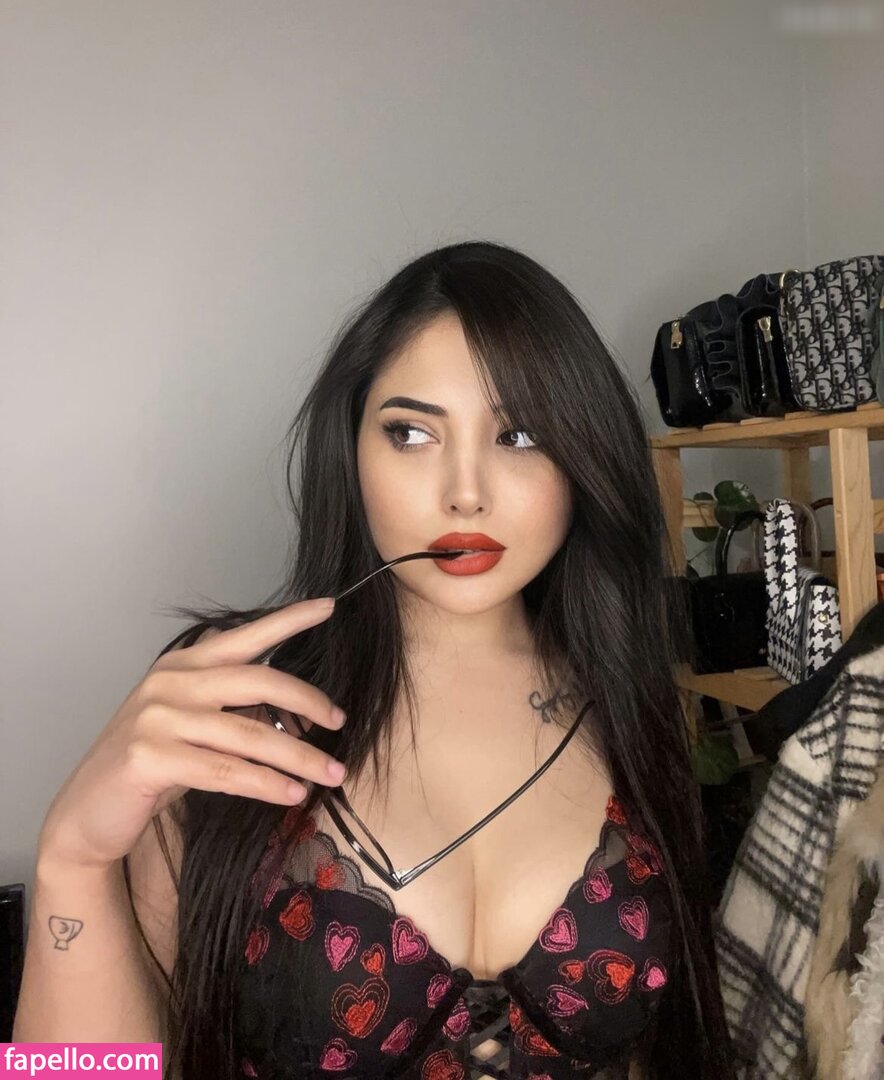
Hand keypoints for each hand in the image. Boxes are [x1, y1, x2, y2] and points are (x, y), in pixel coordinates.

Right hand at [38, 598, 346, 870]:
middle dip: (309, 702)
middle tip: (341, 722)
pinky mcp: (150, 756)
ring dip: (300, 758)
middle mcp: (170, 682)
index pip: (245, 635)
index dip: (288, 620)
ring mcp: (157, 717)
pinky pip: (227, 770)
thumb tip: (297, 716)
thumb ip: (233, 710)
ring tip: (332, 774)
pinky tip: (292, 794)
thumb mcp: (193, 726)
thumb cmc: (150, 768)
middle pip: (259, 681)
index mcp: (183, 666)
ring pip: (250, 734)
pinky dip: (267, 784)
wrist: (88, 812)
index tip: (328, 607)